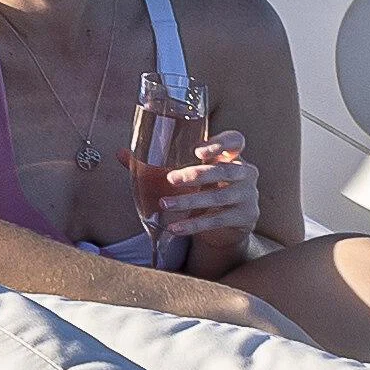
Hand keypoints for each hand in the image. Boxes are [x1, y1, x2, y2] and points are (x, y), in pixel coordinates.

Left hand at [149, 133, 261, 265]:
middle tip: (171, 179)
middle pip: (225, 169)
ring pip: (220, 197)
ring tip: (164, 205)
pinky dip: (194, 224)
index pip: (236, 140)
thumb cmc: (205, 189)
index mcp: (233, 155)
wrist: (228, 224)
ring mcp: (249, 196)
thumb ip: (157, 163)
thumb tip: (120, 154)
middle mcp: (245, 172)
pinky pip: (217, 220)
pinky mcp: (245, 217)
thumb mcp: (190, 173)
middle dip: (197, 174)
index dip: (222, 143)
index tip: (198, 150)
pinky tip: (174, 228)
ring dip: (190, 201)